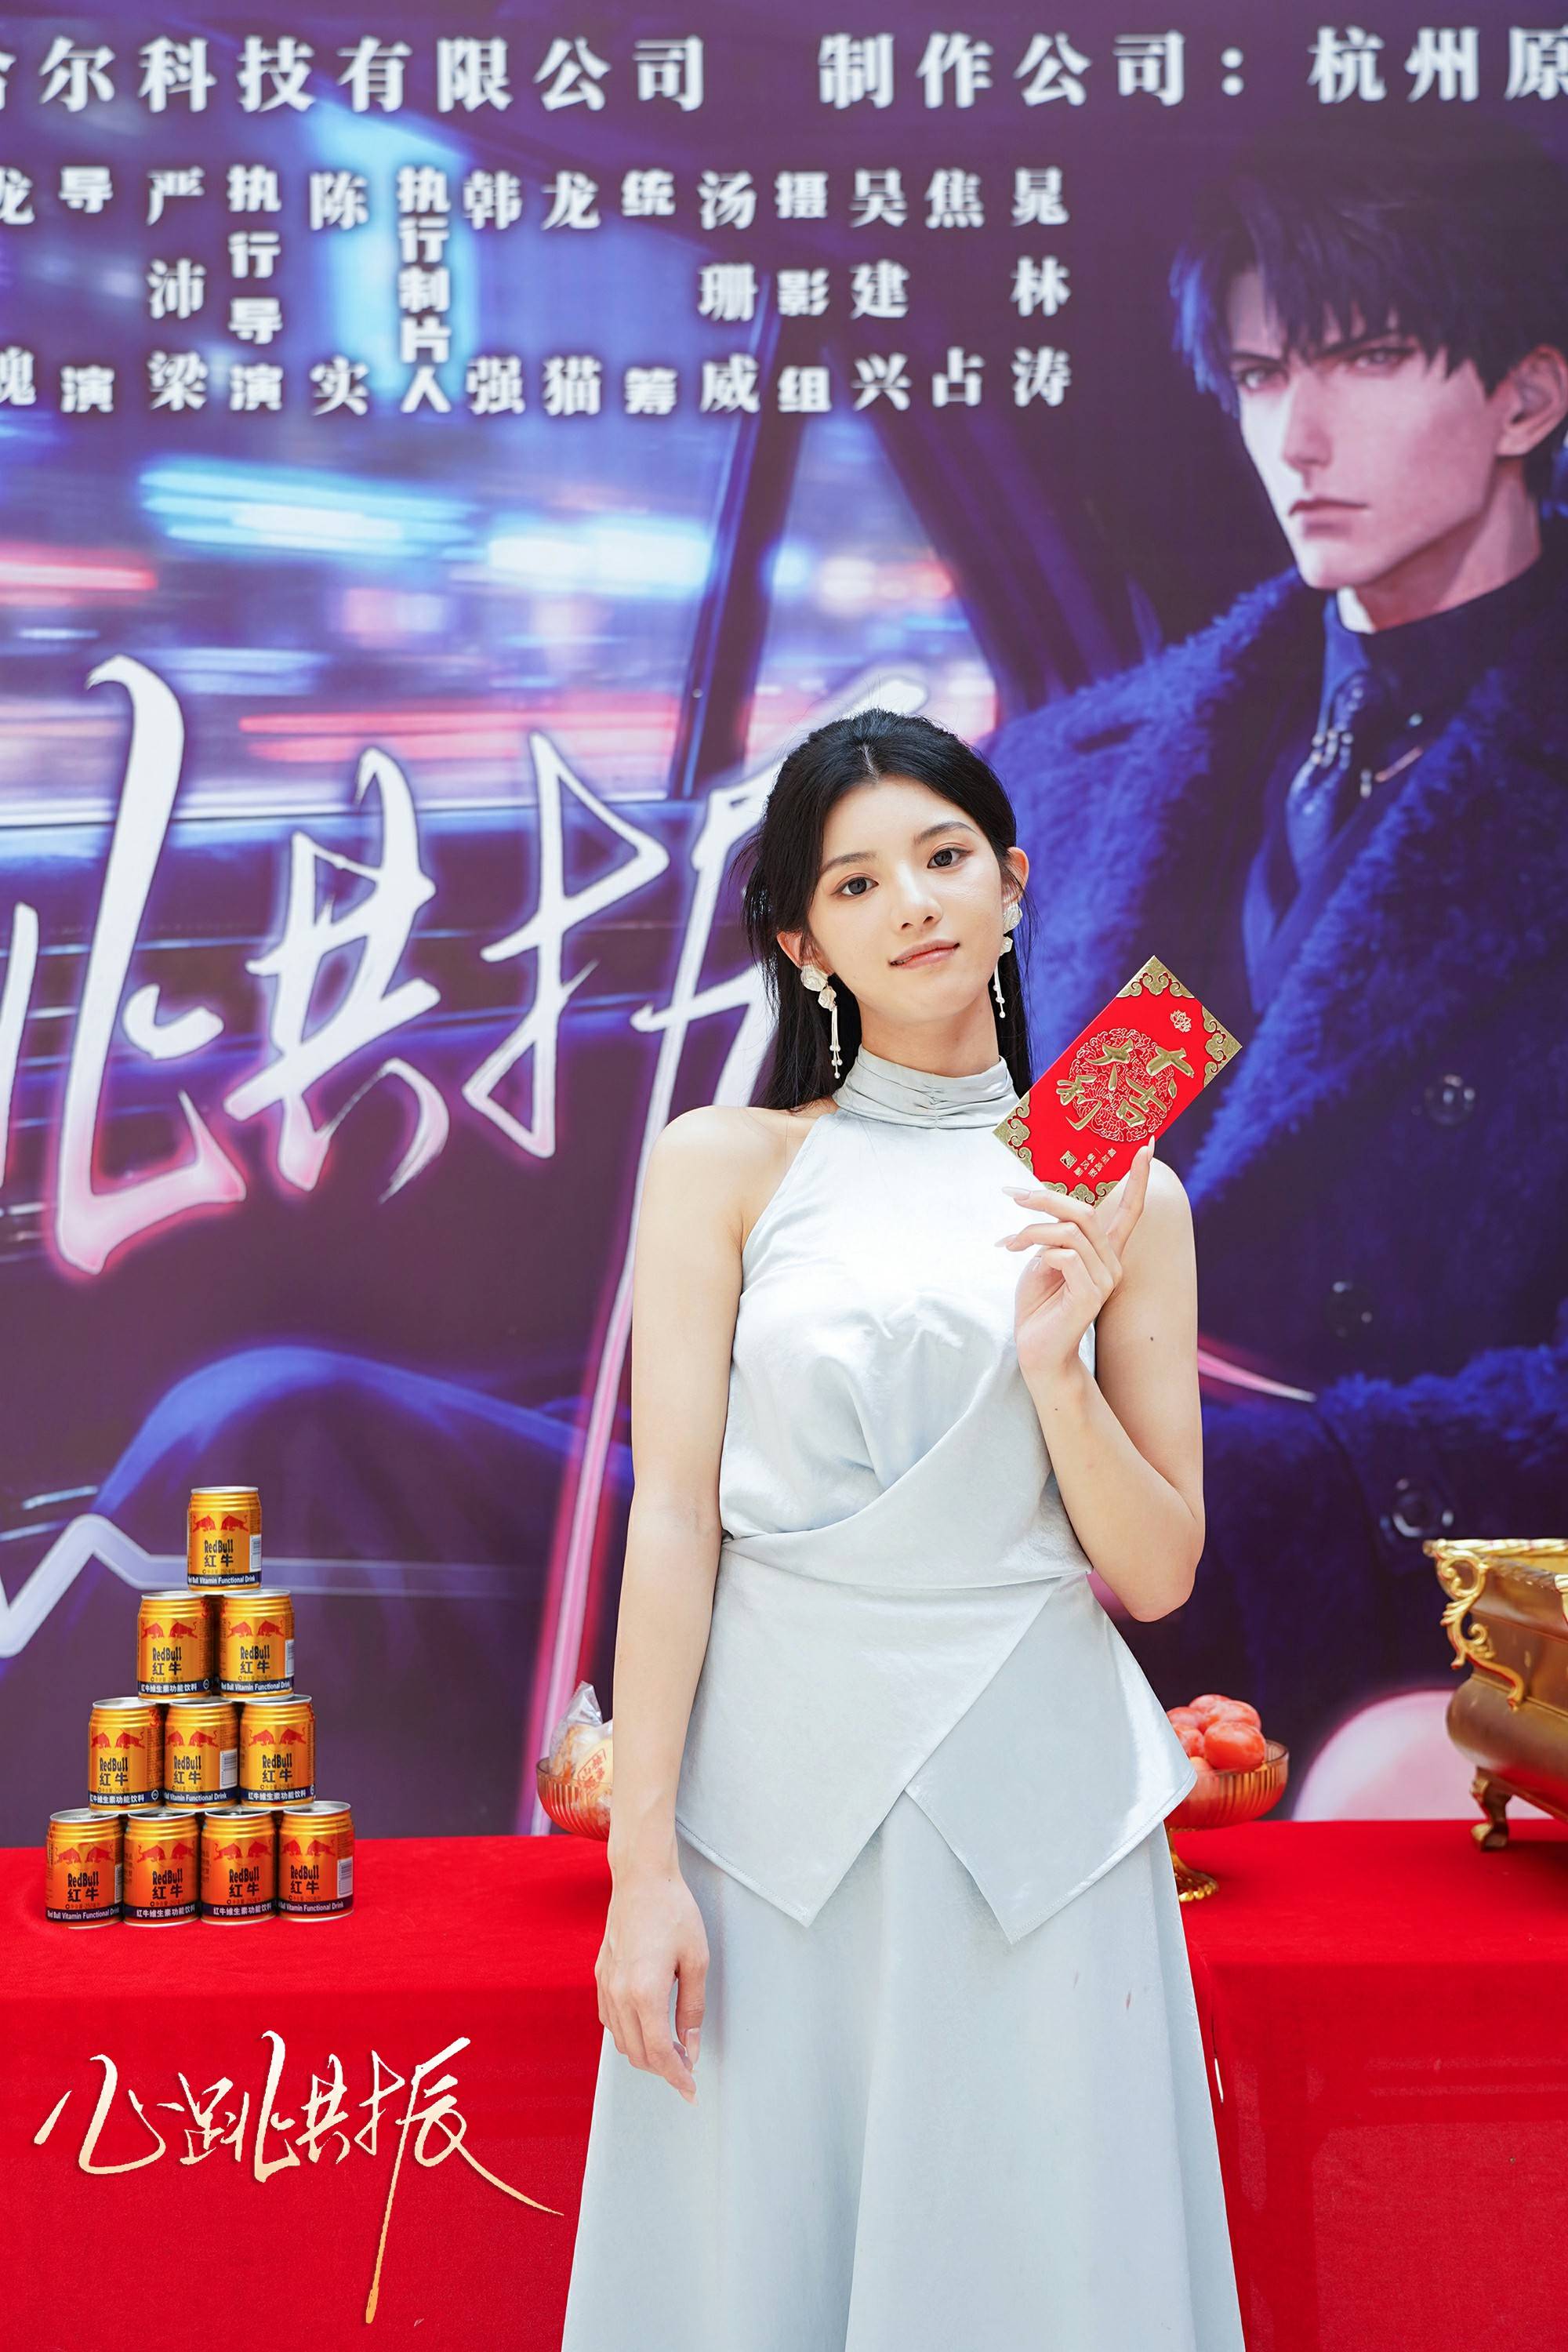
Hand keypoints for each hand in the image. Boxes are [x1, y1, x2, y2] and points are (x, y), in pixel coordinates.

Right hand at [596, 1867, 707, 2103]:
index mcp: (645, 1992)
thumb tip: (690, 2049)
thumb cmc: (674, 1912)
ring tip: (672, 2049)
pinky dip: (628, 2033)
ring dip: (646, 2053)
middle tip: (688, 2069)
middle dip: (663, 2070)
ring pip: (621, 2041)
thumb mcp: (696, 1960)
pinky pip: (610, 2020)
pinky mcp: (600, 1976)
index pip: (660, 2054)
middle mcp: (619, 1994)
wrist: (641, 1878)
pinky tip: (648, 2025)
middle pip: (638, 2054)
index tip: (692, 2090)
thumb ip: (692, 2010)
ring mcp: (605, 1985)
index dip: (678, 2077)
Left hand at [1000, 1142, 1154, 1385]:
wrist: (1037, 1351)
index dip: (1139, 1178)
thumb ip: (1053, 1232)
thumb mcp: (1043, 1259)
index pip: (1130, 1211)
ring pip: (1071, 1231)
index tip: (1147, 1144)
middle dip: (1047, 1198)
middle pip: (1086, 1212)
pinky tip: (1028, 1265)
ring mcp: (1105, 1280)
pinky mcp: (1091, 1295)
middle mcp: (1112, 1264)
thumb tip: (1042, 1201)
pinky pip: (1064, 1256)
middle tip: (1013, 1195)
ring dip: (1033, 1230)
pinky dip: (1040, 1253)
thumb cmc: (1039, 1306)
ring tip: (1010, 1244)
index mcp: (1105, 1253)